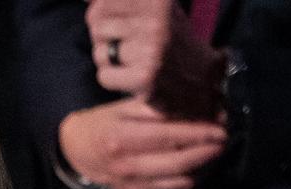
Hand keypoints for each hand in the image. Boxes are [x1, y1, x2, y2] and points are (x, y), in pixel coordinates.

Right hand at [57, 99, 229, 188]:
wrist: (77, 152)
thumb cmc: (103, 123)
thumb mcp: (123, 107)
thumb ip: (155, 108)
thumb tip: (192, 106)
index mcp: (123, 138)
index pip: (169, 137)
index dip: (198, 134)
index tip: (220, 128)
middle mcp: (128, 165)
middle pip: (178, 163)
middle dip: (206, 153)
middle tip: (224, 141)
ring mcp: (133, 185)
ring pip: (178, 182)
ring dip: (202, 169)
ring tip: (214, 154)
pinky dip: (189, 184)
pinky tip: (198, 170)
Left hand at [87, 0, 224, 117]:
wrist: (204, 79)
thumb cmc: (171, 40)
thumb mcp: (153, 9)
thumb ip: (119, 2)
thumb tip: (86, 0)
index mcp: (156, 0)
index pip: (103, 3)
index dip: (103, 15)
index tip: (121, 26)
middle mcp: (155, 20)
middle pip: (96, 25)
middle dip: (104, 39)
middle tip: (128, 46)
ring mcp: (151, 49)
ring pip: (98, 52)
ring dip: (109, 61)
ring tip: (133, 61)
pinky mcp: (145, 78)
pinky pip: (104, 76)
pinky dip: (114, 80)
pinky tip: (132, 77)